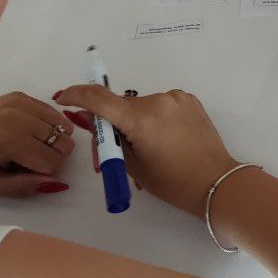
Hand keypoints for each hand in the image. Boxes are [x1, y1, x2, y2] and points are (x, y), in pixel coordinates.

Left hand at [0, 94, 75, 196]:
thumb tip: (57, 183)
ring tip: (30, 147)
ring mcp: (20, 103)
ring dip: (52, 140)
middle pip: (63, 142)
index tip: (26, 175)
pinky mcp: (19, 96)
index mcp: (10, 141)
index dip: (44, 174)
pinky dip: (48, 124)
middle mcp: (19, 117)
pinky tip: (31, 133)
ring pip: (62, 125)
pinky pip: (51, 111)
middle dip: (52, 157)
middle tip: (29, 162)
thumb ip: (24, 186)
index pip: (53, 161)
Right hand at [53, 86, 235, 215]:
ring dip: (135, 121)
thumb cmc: (171, 182)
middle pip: (121, 106)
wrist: (214, 182)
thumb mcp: (131, 165)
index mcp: (141, 119)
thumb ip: (108, 140)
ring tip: (147, 148)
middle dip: (112, 124)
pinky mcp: (189, 99)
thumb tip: (90, 119)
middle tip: (113, 152)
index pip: (99, 99)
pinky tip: (164, 138)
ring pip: (141, 105)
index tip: (63, 97)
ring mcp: (176, 98)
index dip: (76, 95)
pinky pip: (160, 104)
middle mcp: (158, 100)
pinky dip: (154, 117)